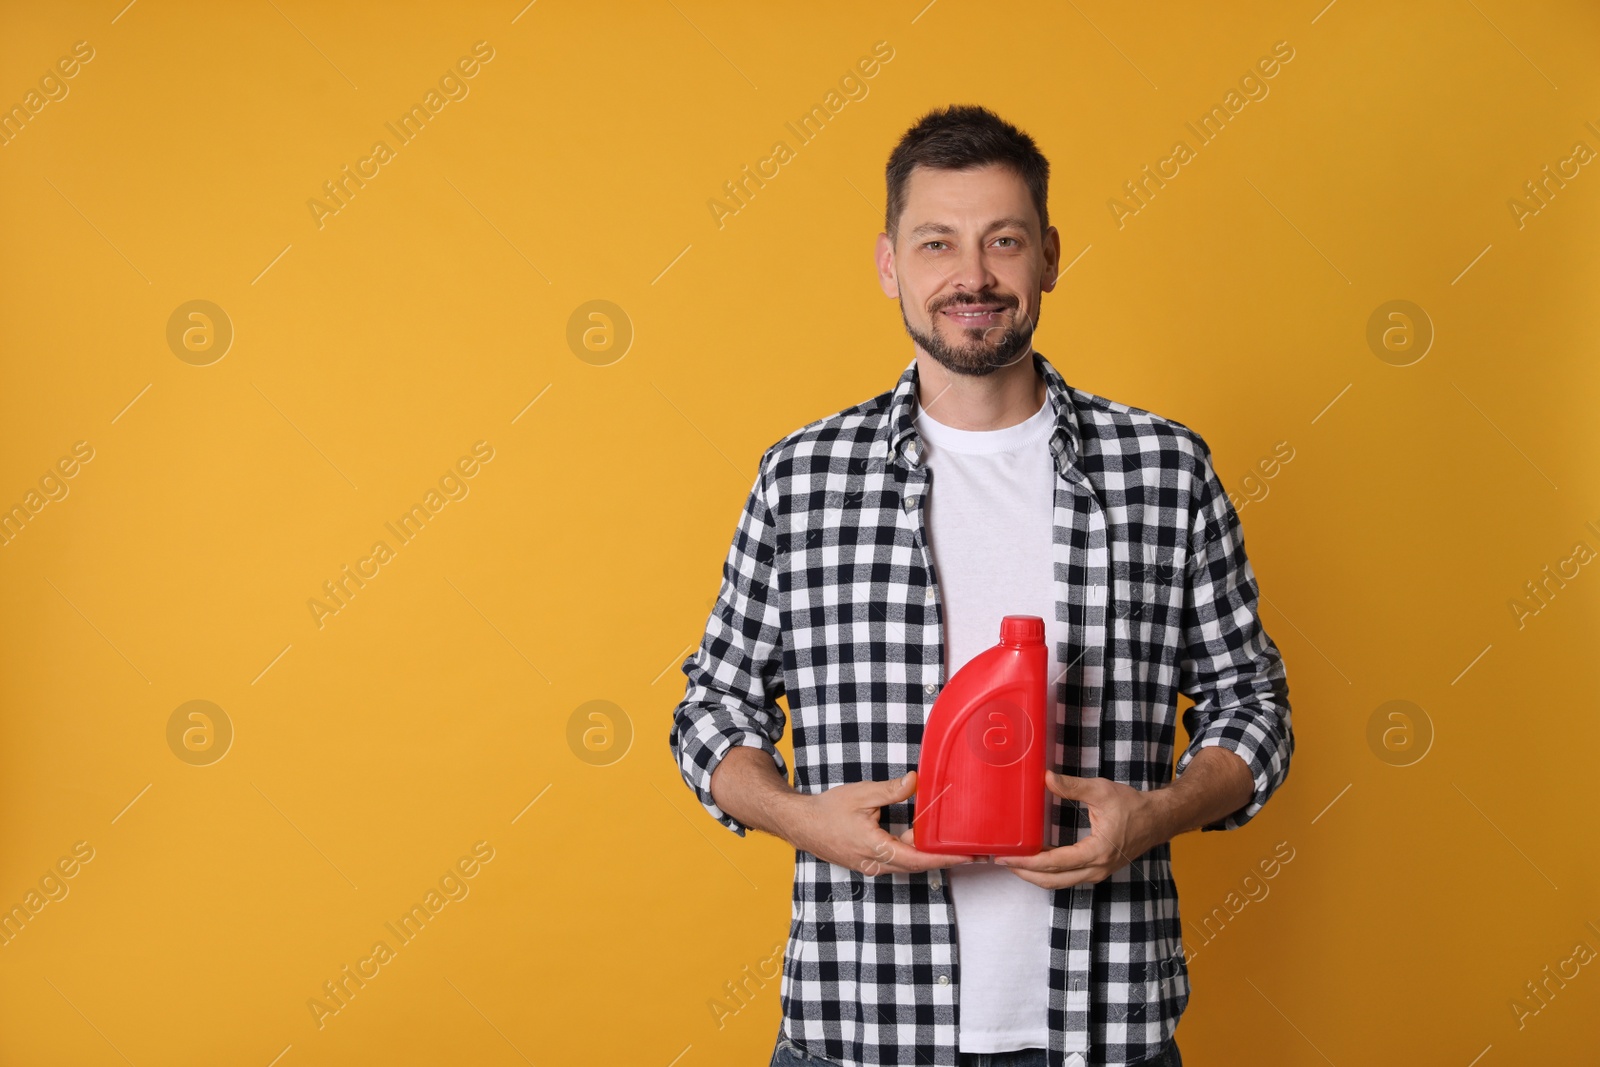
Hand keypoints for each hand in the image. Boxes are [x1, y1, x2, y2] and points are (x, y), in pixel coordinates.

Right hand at [784, 771, 977, 876]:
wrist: (802, 824)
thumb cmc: (828, 811)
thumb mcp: (862, 795)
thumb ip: (891, 791)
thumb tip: (916, 781)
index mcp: (874, 847)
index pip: (917, 858)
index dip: (944, 858)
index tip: (966, 856)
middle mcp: (875, 863)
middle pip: (917, 865)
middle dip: (944, 858)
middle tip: (971, 852)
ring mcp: (871, 866)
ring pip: (907, 864)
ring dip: (928, 855)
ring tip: (951, 844)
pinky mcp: (868, 863)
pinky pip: (896, 861)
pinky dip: (912, 852)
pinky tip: (921, 838)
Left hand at [994, 772, 1166, 888]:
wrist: (1158, 819)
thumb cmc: (1132, 806)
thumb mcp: (1101, 791)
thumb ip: (1072, 786)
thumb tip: (1045, 778)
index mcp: (1097, 851)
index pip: (1054, 863)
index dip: (1028, 862)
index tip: (1007, 857)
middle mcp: (1097, 868)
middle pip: (1053, 880)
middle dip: (1026, 874)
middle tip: (1003, 862)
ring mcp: (1098, 872)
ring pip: (1061, 882)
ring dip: (1037, 875)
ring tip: (1015, 862)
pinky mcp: (1098, 869)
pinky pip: (1069, 877)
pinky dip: (1050, 872)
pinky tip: (1036, 858)